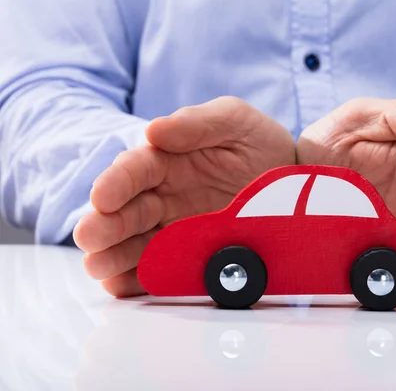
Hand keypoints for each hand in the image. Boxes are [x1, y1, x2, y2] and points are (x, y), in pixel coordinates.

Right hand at [74, 97, 294, 296]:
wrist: (293, 177)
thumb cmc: (258, 142)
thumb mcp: (234, 121)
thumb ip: (196, 123)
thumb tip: (153, 132)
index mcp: (167, 160)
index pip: (134, 171)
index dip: (116, 183)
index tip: (102, 197)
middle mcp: (165, 196)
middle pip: (128, 212)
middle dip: (105, 226)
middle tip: (89, 239)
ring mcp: (177, 229)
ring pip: (137, 245)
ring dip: (114, 258)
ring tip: (98, 269)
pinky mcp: (193, 255)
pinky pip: (163, 269)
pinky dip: (141, 280)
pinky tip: (124, 287)